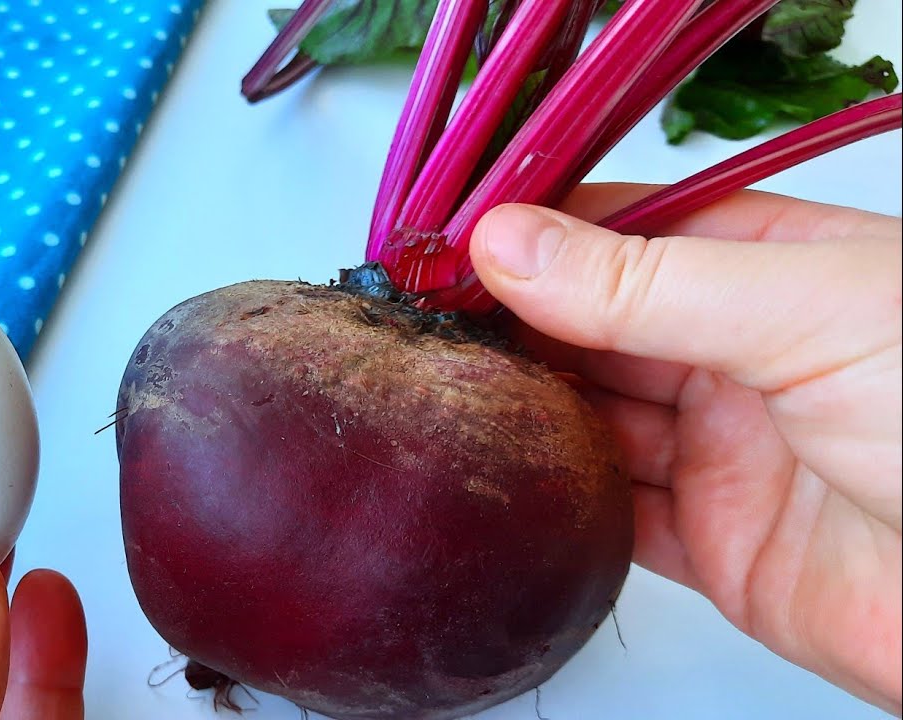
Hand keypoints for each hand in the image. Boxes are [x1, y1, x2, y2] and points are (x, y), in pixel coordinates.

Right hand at [470, 185, 901, 714]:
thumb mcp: (805, 316)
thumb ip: (646, 284)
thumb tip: (514, 241)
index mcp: (781, 272)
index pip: (633, 231)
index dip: (543, 232)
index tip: (460, 240)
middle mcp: (748, 357)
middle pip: (602, 326)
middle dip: (521, 318)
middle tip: (434, 315)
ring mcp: (728, 451)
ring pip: (597, 417)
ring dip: (531, 404)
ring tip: (454, 385)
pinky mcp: (715, 546)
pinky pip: (615, 511)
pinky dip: (561, 494)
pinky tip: (514, 469)